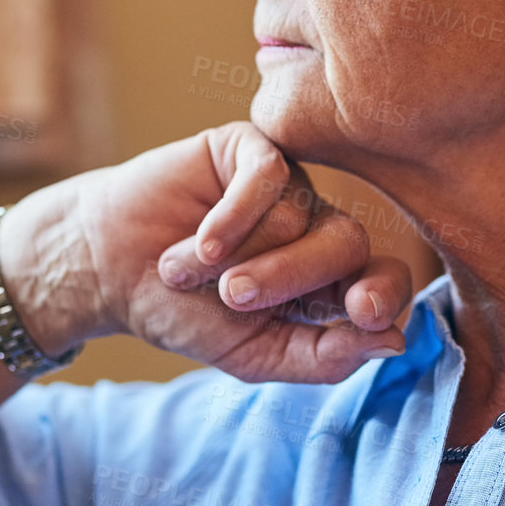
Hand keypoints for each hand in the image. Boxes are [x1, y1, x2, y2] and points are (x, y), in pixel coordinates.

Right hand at [25, 122, 411, 383]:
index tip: (363, 311)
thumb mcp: (252, 354)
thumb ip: (321, 357)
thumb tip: (393, 342)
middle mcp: (316, 228)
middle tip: (232, 297)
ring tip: (187, 268)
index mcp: (328, 283)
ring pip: (301, 212)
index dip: (383, 294)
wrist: (110, 271)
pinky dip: (234, 216)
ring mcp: (288, 186)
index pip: (384, 281)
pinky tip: (200, 240)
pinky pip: (269, 175)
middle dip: (289, 277)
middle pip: (348, 242)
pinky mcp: (251, 148)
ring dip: (239, 253)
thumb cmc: (183, 313)